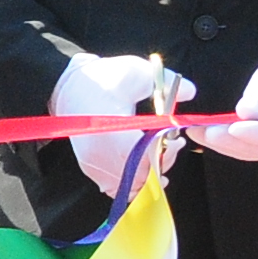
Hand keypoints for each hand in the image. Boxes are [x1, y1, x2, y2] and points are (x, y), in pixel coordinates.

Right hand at [50, 51, 192, 195]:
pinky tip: (141, 171)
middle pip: (142, 175)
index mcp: (114, 133)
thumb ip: (165, 82)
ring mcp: (95, 165)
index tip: (176, 139)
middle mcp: (102, 155)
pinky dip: (131, 182)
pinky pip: (115, 187)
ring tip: (157, 156)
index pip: (150, 157)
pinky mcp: (90, 168)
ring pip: (130, 185)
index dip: (169, 151)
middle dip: (162, 162)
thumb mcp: (135, 72)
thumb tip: (191, 92)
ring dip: (148, 174)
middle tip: (171, 146)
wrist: (66, 85)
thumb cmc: (101, 78)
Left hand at [193, 45, 257, 163]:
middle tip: (205, 131)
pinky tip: (201, 133)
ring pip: (244, 150)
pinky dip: (220, 141)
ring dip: (219, 142)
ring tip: (196, 130)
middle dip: (228, 139)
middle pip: (256, 147)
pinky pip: (239, 149)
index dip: (254, 133)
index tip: (233, 127)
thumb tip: (247, 111)